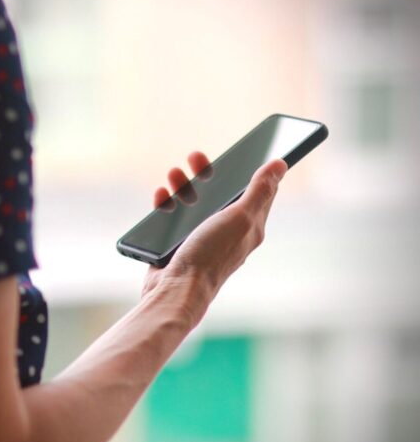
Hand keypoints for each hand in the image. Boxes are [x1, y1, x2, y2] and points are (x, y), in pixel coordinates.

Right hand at [141, 151, 287, 330]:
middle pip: (221, 193)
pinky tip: (161, 196)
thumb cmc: (210, 256)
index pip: (257, 192)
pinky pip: (173, 218)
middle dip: (208, 172)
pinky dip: (167, 204)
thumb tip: (280, 164)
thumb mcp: (239, 217)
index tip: (244, 150)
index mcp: (248, 226)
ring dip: (184, 185)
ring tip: (173, 174)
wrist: (175, 291)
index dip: (252, 169)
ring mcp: (202, 239)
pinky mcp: (178, 246)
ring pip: (194, 203)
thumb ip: (259, 190)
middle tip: (197, 158)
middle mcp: (227, 232)